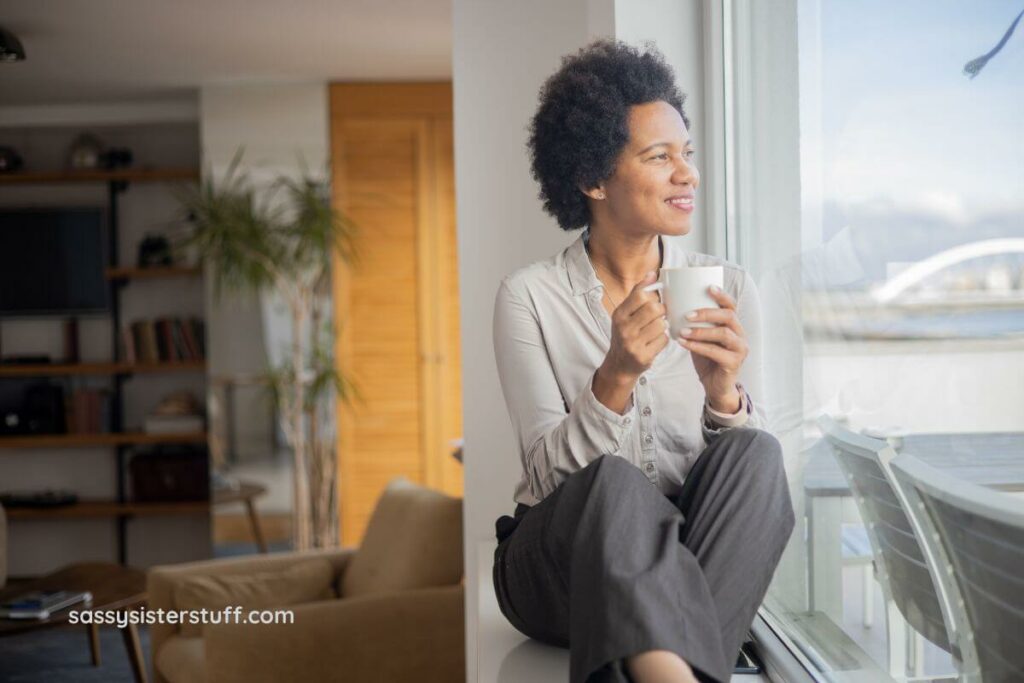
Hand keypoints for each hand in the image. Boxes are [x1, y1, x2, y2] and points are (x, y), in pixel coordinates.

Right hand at [598, 271, 669, 383]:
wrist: (619, 364)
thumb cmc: (626, 334)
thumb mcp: (625, 313)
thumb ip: (638, 293)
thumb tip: (652, 273)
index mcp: (619, 315)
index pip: (640, 295)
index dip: (653, 296)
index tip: (655, 301)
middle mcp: (624, 328)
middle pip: (654, 309)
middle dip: (661, 311)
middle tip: (660, 315)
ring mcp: (633, 343)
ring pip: (661, 324)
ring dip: (663, 326)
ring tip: (656, 329)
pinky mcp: (643, 356)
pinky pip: (664, 340)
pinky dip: (663, 339)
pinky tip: (655, 341)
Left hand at [676, 285, 747, 409]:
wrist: (715, 385)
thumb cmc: (707, 358)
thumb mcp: (701, 337)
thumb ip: (695, 324)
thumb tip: (674, 305)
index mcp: (733, 325)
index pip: (731, 305)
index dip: (722, 295)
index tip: (708, 287)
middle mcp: (740, 334)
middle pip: (729, 316)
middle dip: (707, 313)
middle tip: (687, 314)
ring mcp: (739, 349)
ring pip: (724, 334)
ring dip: (701, 331)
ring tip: (683, 330)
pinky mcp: (734, 363)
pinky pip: (716, 352)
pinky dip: (698, 346)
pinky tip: (683, 343)